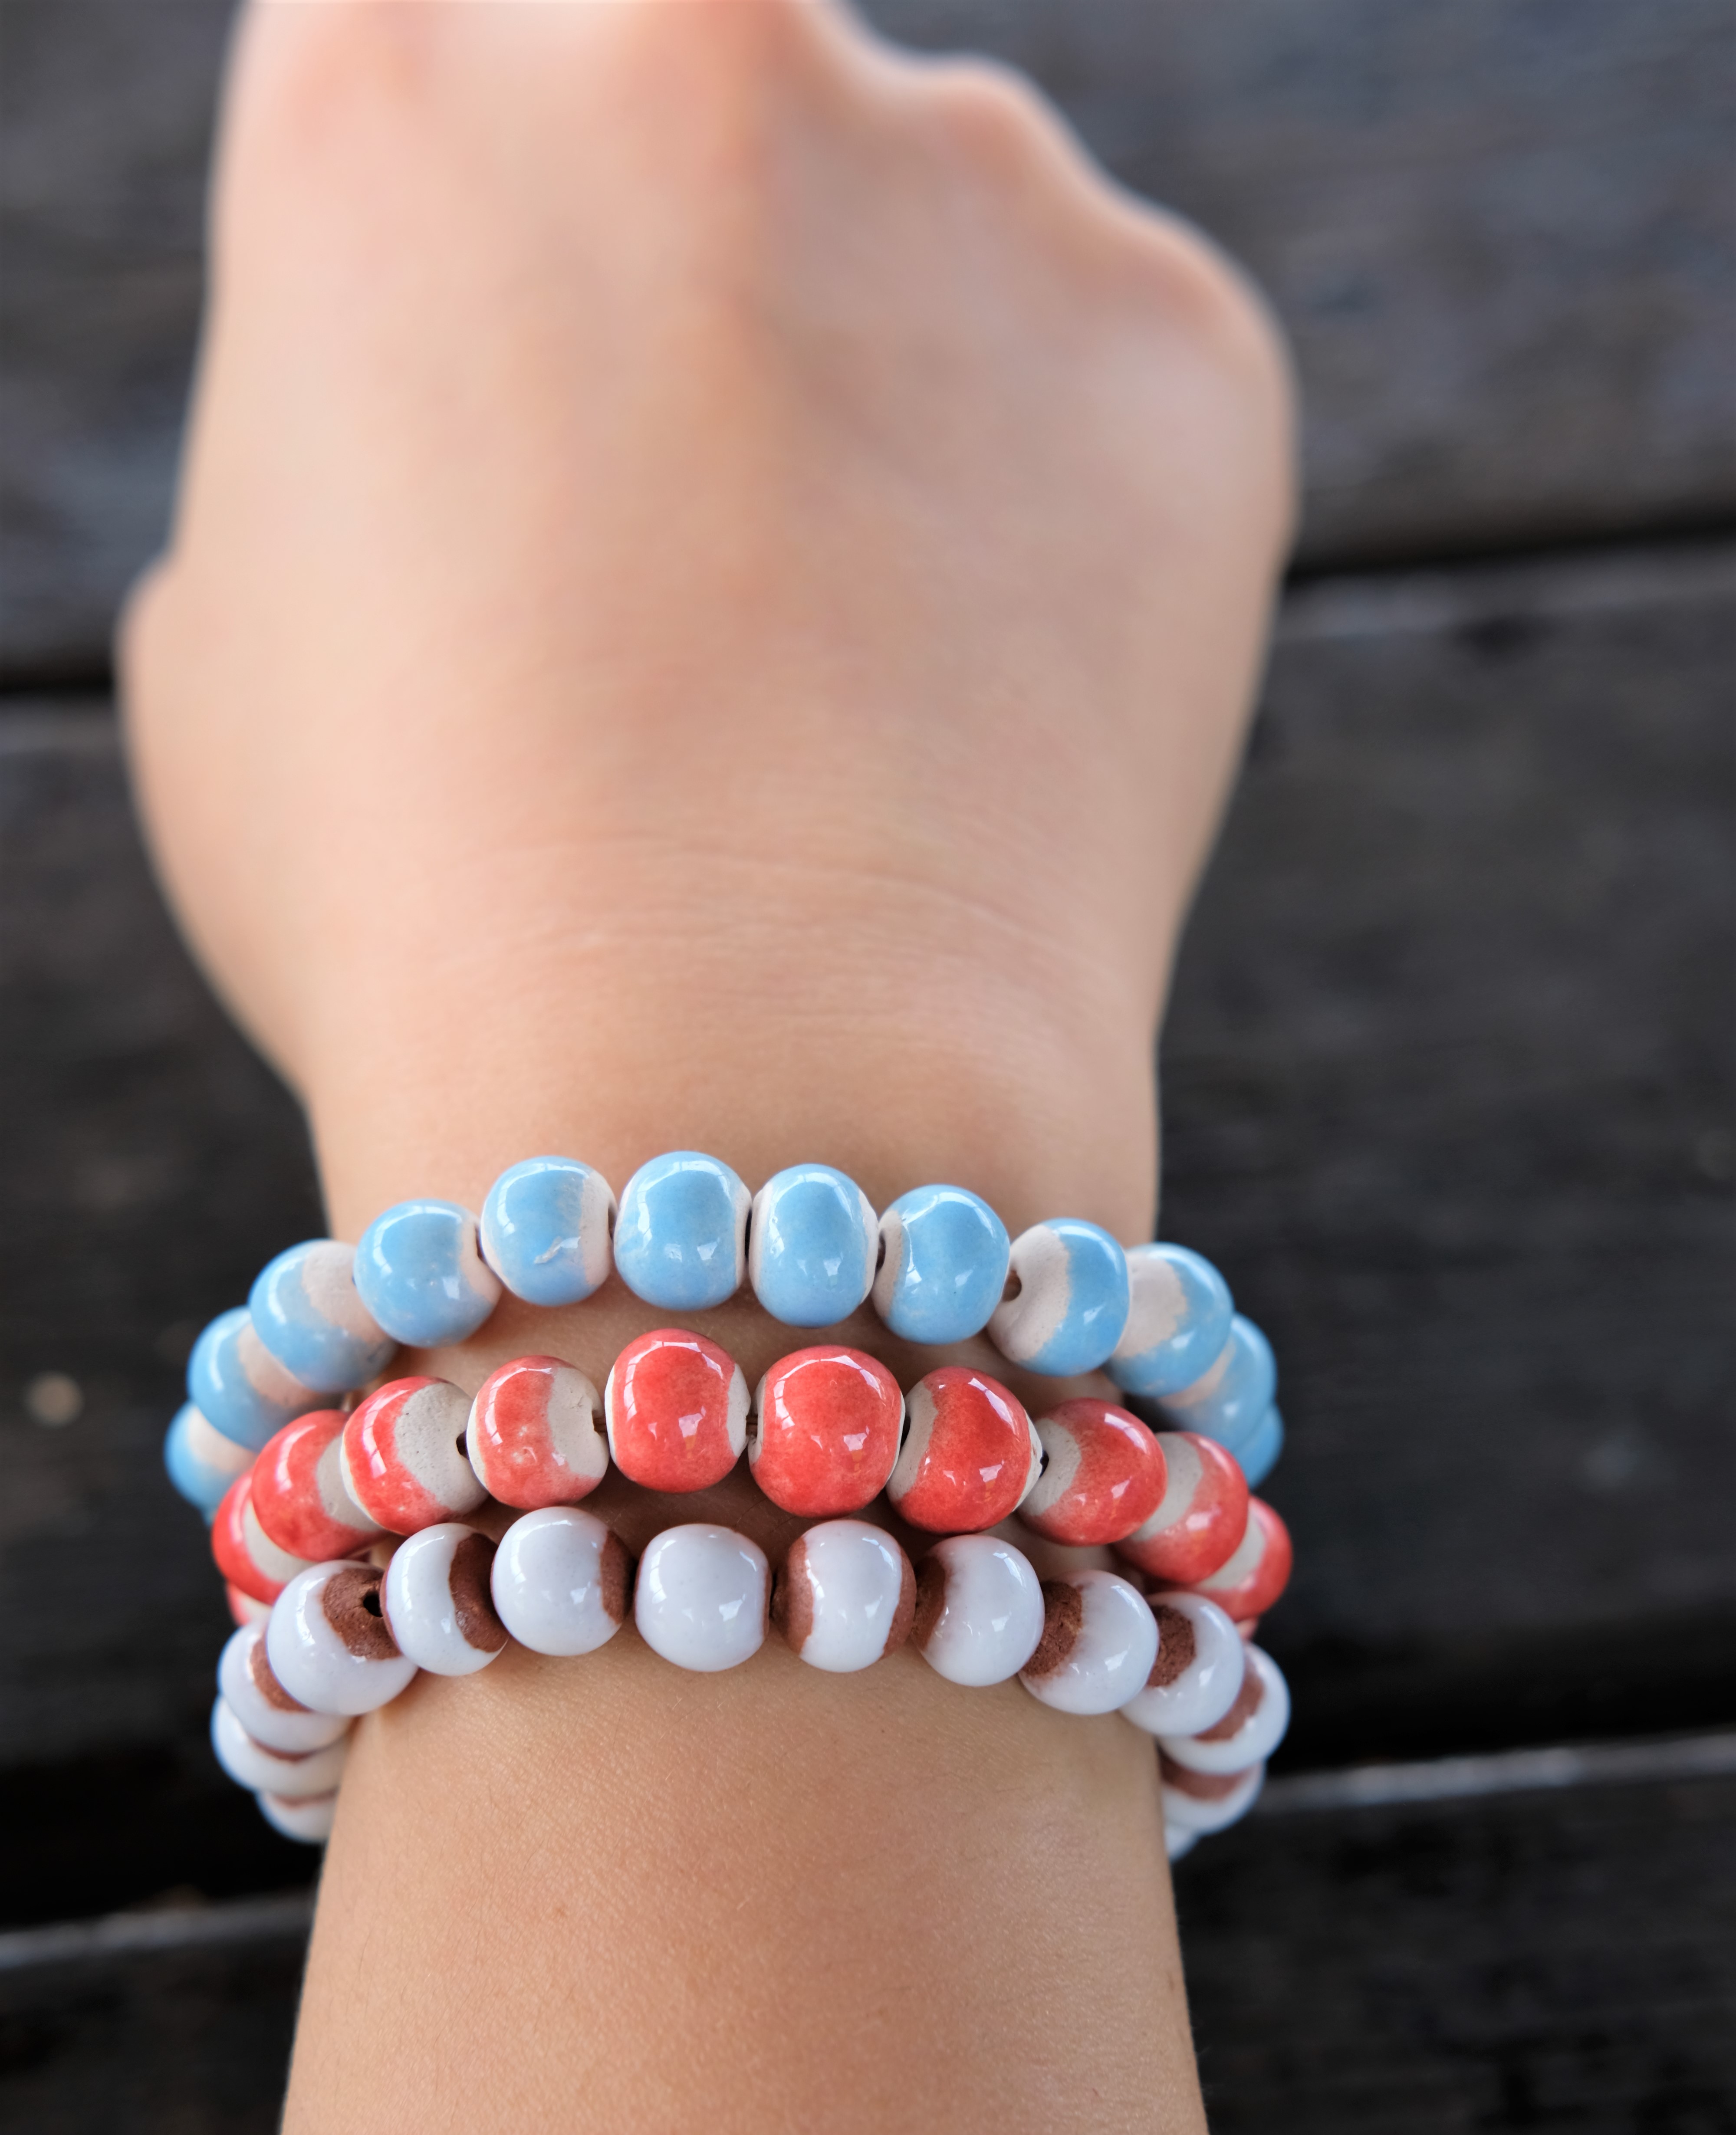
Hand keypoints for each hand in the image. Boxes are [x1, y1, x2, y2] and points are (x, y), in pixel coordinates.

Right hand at [120, 0, 1293, 1247]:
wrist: (727, 1099)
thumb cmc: (419, 912)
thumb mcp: (236, 634)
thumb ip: (351, 437)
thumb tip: (466, 416)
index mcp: (391, 77)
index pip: (470, 51)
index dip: (519, 254)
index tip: (559, 372)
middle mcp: (690, 37)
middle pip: (708, 108)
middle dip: (702, 287)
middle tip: (701, 538)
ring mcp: (969, 169)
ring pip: (926, 239)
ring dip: (889, 401)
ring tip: (841, 686)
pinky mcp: (1180, 337)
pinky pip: (1101, 386)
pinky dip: (1057, 520)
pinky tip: (983, 707)